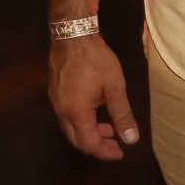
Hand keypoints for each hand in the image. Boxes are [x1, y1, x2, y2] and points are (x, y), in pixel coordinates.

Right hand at [49, 34, 139, 160]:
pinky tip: (94, 109)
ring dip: (89, 131)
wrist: (73, 33)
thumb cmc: (95, 58)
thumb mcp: (114, 86)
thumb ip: (122, 114)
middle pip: (77, 140)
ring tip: (109, 125)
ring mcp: (55, 101)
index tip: (120, 152)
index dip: (105, 152)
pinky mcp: (54, 91)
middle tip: (115, 140)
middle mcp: (61, 111)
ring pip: (70, 128)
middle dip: (97, 144)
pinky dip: (81, 120)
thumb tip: (131, 139)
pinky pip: (66, 115)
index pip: (88, 144)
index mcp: (76, 112)